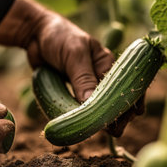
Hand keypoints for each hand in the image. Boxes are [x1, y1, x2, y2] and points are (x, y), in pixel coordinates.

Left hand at [0, 0, 144, 135]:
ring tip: (108, 132)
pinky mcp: (73, 93)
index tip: (131, 116)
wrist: (34, 33)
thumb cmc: (58, 36)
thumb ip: (83, 78)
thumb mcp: (74, 54)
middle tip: (116, 130)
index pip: (126, 84)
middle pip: (116, 99)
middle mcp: (101, 76)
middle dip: (119, 115)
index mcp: (107, 63)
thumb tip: (91, 104)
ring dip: (104, 120)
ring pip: (100, 107)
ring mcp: (87, 86)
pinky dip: (85, 119)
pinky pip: (81, 109)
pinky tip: (88, 128)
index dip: (132, 100)